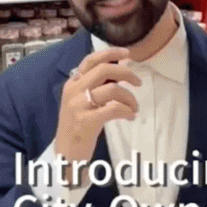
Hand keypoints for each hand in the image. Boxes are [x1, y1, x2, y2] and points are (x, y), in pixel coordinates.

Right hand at [55, 48, 140, 174]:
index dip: (110, 53)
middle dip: (126, 73)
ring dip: (130, 98)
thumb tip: (121, 70)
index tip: (127, 54)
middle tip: (138, 82)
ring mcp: (78, 106)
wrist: (67, 153)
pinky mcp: (85, 121)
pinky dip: (127, 111)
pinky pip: (113, 109)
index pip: (91, 61)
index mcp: (72, 83)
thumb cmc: (79, 126)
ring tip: (134, 107)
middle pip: (104, 70)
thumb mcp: (83, 101)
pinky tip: (130, 116)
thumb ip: (96, 86)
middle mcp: (73, 91)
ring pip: (112, 89)